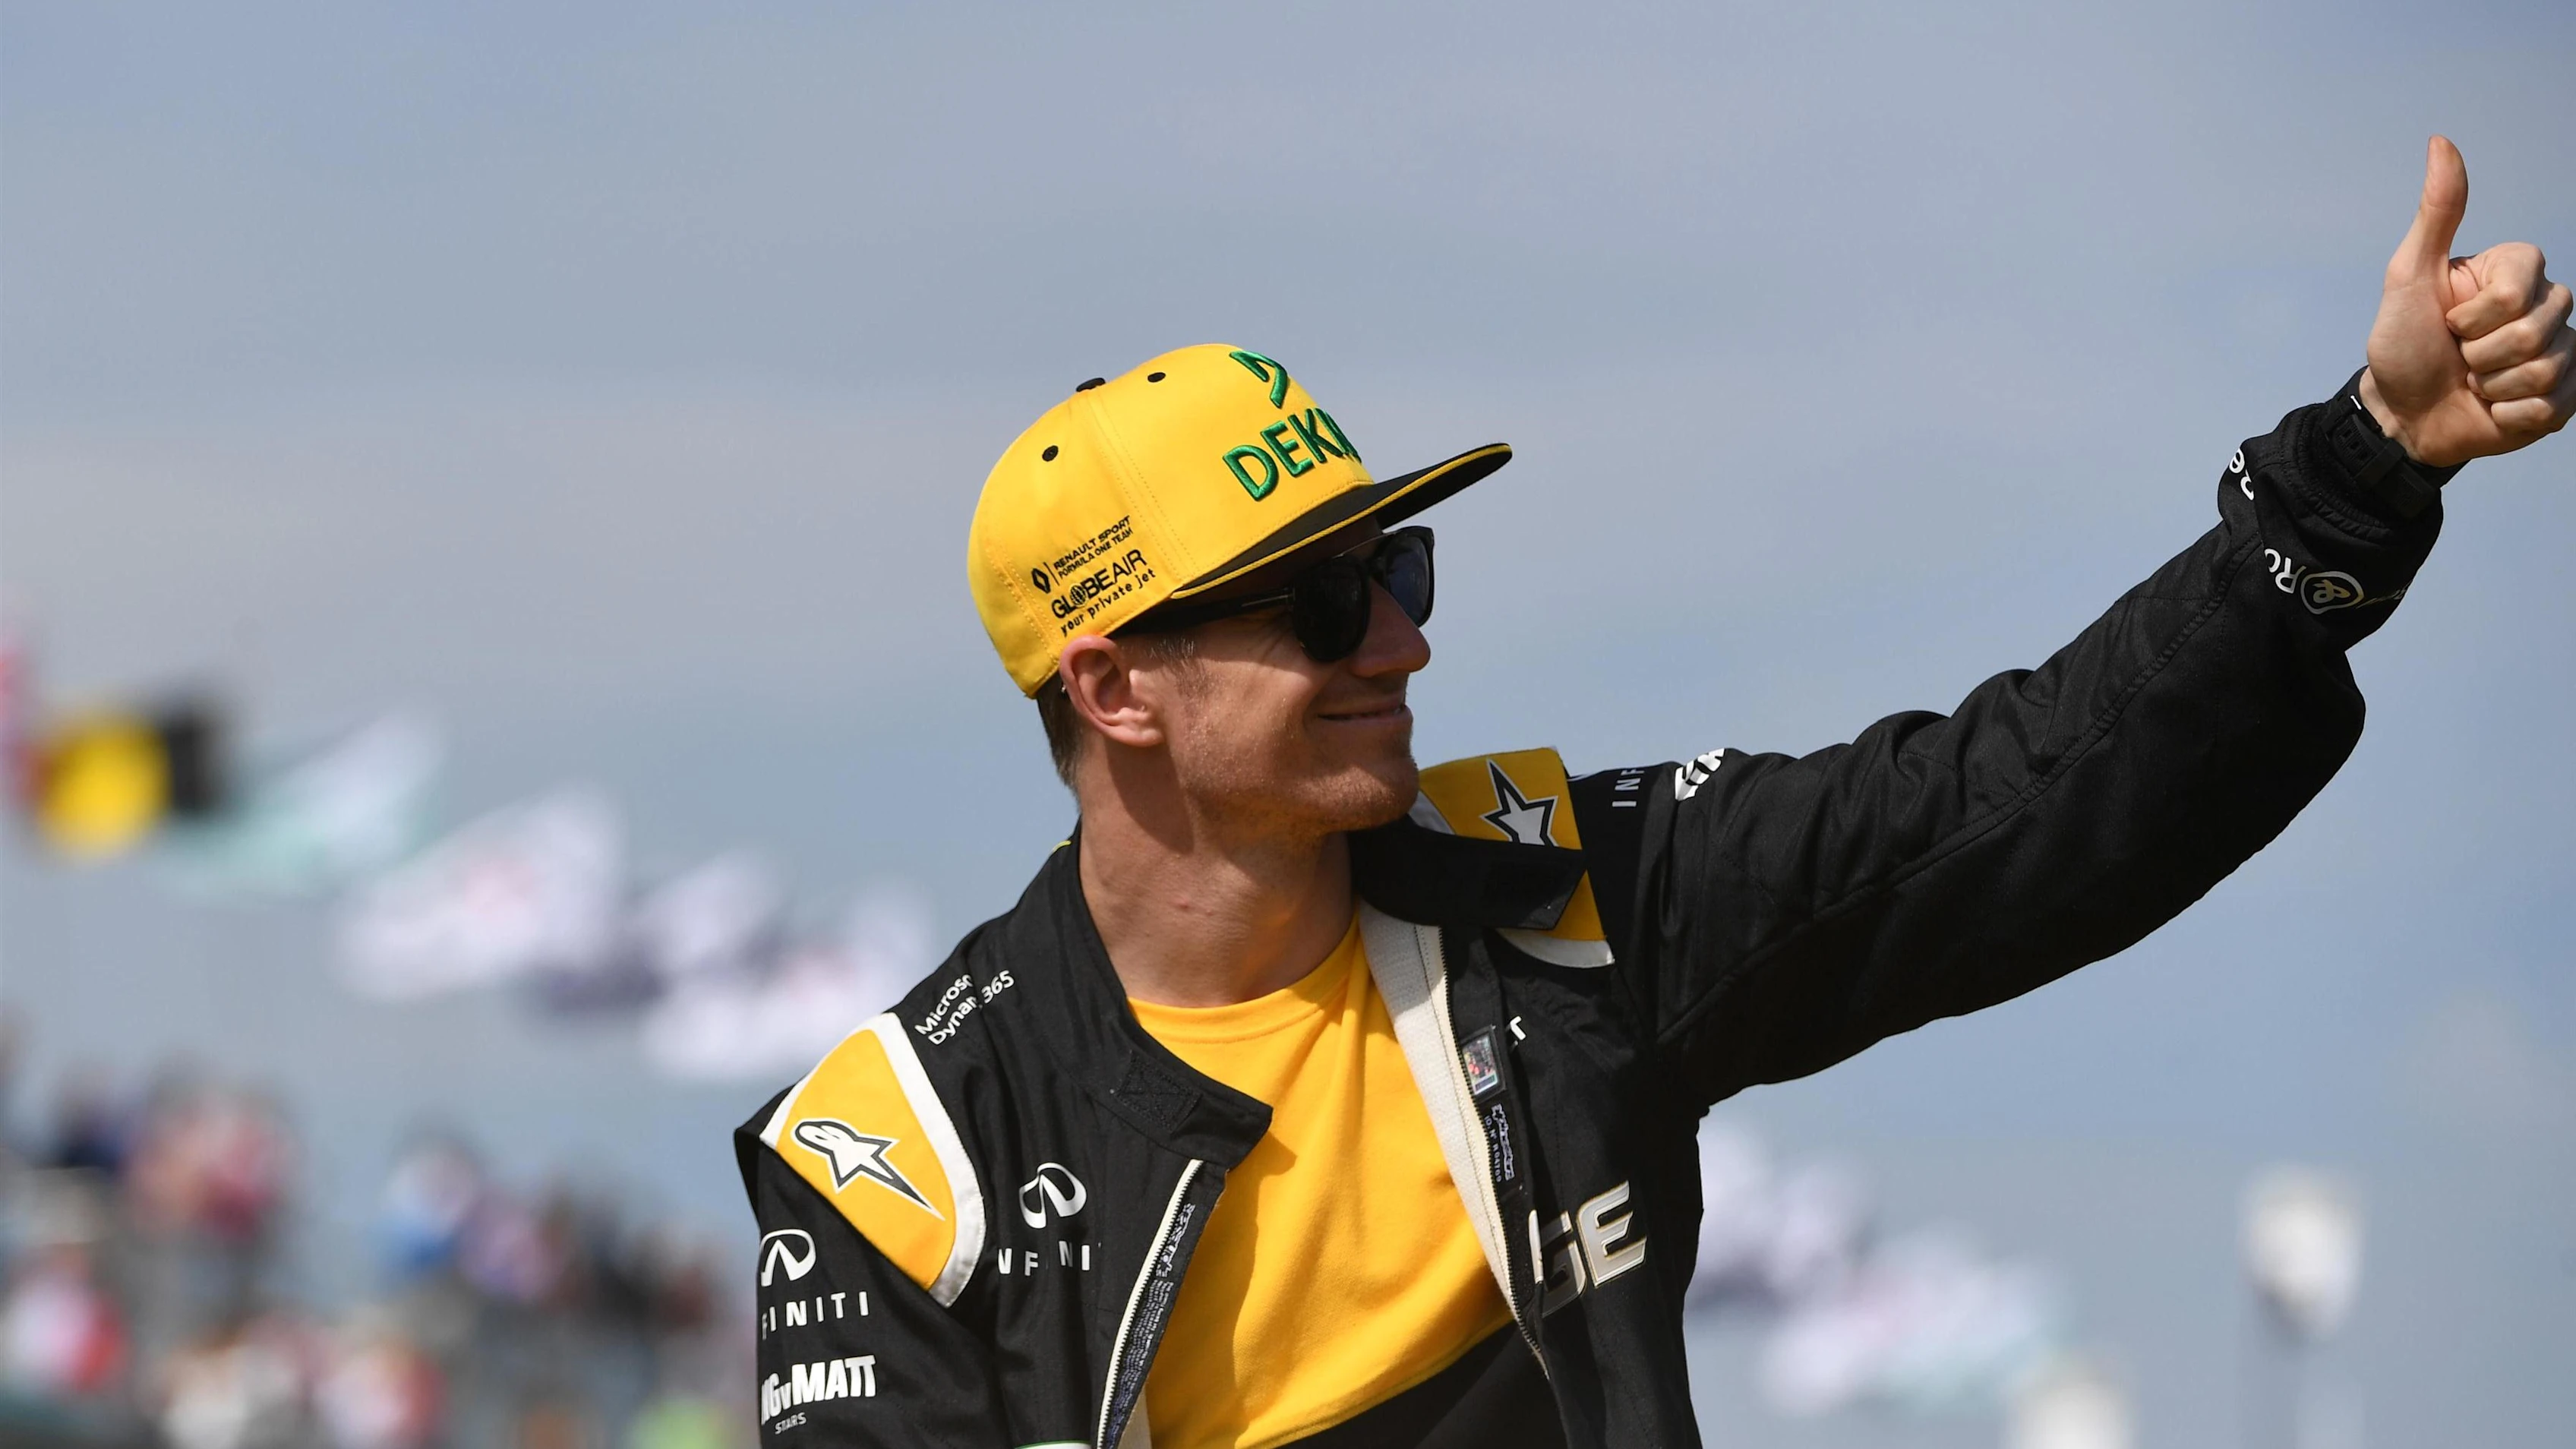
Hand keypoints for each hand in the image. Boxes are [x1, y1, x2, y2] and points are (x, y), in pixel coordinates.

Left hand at [2361, 136, 2574, 467]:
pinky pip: (2552, 406)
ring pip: (2545, 370)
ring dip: (2492, 385)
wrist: (2402, 415)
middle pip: (2534, 331)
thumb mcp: (2409, 277)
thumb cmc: (2403, 344)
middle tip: (2460, 356)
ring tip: (2474, 381)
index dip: (2475, 315)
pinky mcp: (2564, 397)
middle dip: (2480, 353)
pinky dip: (2508, 415)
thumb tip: (2440, 141)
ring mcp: (2562, 351)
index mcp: (2517, 272)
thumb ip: (2436, 213)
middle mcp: (2547, 305)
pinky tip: (2492, 408)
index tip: (2448, 321)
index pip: (2520, 288)